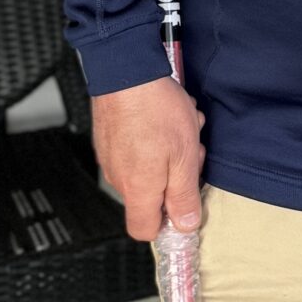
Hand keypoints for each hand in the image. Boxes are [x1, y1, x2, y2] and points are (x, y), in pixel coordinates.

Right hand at [90, 76, 204, 241]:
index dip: (166, 224)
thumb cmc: (156, 110)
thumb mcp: (184, 156)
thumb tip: (186, 225)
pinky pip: (136, 152)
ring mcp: (111, 158)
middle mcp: (119, 178)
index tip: (184, 207)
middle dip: (176, 179)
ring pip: (147, 171)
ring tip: (181, 129)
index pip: (143, 230)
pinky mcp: (110, 140)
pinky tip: (165, 120)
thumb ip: (184, 196)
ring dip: (170, 156)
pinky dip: (154, 141)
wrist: (126, 71)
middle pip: (151, 198)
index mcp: (138, 189)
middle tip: (191, 153)